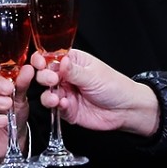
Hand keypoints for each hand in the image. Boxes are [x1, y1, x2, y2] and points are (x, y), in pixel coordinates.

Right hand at [31, 49, 159, 136]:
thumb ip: (73, 71)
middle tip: (51, 80)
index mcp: (72, 62)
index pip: (50, 57)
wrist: (125, 110)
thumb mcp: (93, 75)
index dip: (42, 59)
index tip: (40, 63)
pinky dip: (56, 106)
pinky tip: (64, 104)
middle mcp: (66, 76)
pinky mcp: (67, 109)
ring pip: (46, 92)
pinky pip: (55, 108)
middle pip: (44, 74)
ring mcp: (66, 93)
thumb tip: (58, 60)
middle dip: (44, 77)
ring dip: (47, 94)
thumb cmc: (114, 86)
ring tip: (55, 97)